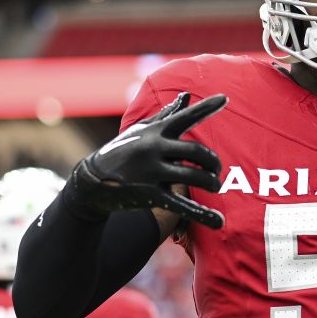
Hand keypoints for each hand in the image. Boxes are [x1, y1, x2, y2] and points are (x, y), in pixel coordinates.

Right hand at [69, 92, 227, 226]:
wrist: (91, 181)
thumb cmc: (123, 151)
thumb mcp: (141, 131)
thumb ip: (166, 115)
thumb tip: (186, 96)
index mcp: (156, 132)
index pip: (184, 117)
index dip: (206, 108)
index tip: (225, 99)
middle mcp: (154, 148)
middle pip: (197, 153)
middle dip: (213, 163)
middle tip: (217, 170)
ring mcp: (152, 172)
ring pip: (195, 177)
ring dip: (212, 183)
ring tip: (215, 187)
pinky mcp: (150, 195)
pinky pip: (182, 206)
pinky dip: (203, 214)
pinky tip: (218, 221)